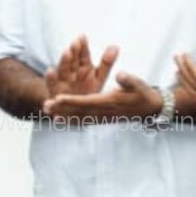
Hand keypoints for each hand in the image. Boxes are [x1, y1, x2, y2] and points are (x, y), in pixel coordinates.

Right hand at [43, 35, 117, 99]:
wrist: (73, 111)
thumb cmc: (87, 91)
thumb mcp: (99, 78)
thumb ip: (106, 63)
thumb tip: (115, 46)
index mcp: (83, 67)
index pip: (83, 55)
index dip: (83, 47)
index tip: (83, 37)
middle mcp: (71, 71)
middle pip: (73, 60)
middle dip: (74, 52)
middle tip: (76, 43)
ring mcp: (62, 80)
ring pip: (63, 69)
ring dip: (64, 61)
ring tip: (66, 53)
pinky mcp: (54, 91)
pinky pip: (52, 84)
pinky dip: (51, 78)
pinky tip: (51, 71)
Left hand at [43, 70, 161, 120]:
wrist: (150, 109)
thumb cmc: (144, 94)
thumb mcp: (139, 85)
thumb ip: (129, 81)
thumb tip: (121, 75)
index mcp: (110, 102)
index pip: (87, 101)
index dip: (72, 100)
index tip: (58, 98)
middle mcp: (104, 112)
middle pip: (79, 111)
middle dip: (61, 109)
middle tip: (45, 106)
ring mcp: (102, 117)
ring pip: (79, 117)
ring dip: (62, 115)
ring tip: (46, 112)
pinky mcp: (102, 119)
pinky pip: (83, 120)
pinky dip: (70, 121)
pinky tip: (58, 121)